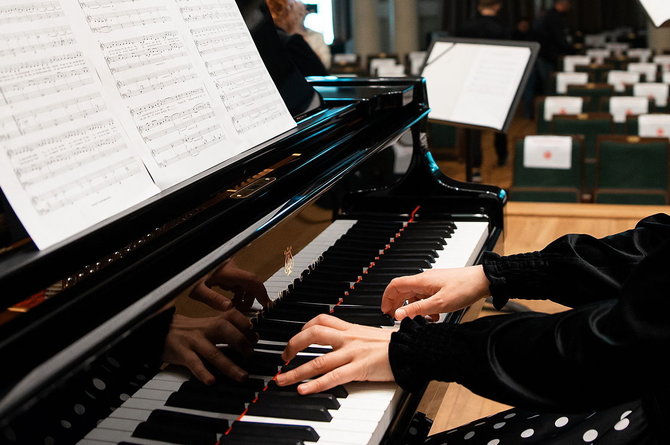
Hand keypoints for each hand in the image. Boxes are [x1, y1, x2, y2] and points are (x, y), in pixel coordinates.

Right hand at [162, 309, 256, 384]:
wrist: (160, 330)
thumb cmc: (190, 330)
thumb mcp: (209, 325)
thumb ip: (229, 330)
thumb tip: (252, 338)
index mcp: (213, 321)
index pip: (233, 316)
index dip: (246, 326)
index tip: (255, 337)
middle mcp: (205, 329)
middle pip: (226, 332)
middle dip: (242, 344)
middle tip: (250, 356)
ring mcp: (194, 342)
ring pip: (214, 353)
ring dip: (230, 366)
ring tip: (242, 376)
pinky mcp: (182, 354)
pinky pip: (194, 364)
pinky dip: (203, 373)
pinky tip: (212, 381)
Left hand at [190, 260, 270, 311]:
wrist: (185, 262)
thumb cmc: (188, 275)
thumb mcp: (197, 289)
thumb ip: (213, 299)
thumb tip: (229, 309)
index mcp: (228, 272)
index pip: (252, 281)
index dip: (262, 293)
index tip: (268, 306)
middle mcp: (232, 269)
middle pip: (250, 284)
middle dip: (249, 299)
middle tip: (241, 312)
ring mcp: (230, 269)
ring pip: (244, 285)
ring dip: (242, 297)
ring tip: (232, 308)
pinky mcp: (227, 271)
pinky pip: (238, 283)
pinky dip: (237, 293)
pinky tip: (228, 301)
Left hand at [276, 314, 393, 394]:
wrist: (411, 350)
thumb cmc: (394, 344)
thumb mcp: (369, 334)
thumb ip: (353, 337)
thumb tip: (339, 341)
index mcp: (351, 328)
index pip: (321, 321)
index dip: (303, 328)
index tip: (296, 339)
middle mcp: (348, 338)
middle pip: (312, 335)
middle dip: (293, 346)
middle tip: (284, 358)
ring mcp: (352, 353)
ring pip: (317, 360)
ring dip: (295, 371)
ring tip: (281, 379)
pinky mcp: (358, 368)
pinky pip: (332, 377)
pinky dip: (315, 384)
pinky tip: (303, 389)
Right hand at [381, 266, 490, 320]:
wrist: (483, 280)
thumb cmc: (464, 288)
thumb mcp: (439, 304)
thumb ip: (417, 309)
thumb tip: (398, 314)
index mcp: (421, 281)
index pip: (395, 285)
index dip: (387, 298)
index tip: (385, 311)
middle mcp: (424, 279)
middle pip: (403, 291)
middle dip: (398, 305)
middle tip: (398, 318)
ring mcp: (432, 282)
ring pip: (415, 295)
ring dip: (414, 308)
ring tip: (419, 320)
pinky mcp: (440, 286)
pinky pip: (426, 296)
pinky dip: (425, 306)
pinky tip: (434, 316)